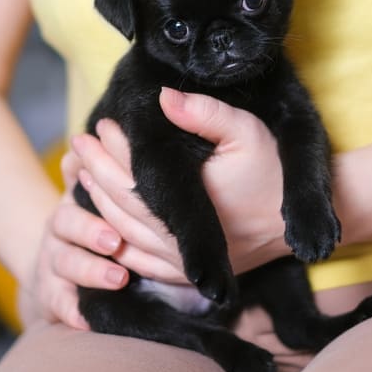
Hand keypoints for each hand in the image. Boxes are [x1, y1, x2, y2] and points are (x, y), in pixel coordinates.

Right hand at [18, 142, 187, 329]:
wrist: (53, 269)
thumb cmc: (88, 227)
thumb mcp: (90, 197)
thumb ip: (92, 171)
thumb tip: (82, 144)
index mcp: (70, 209)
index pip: (73, 204)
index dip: (92, 212)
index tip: (116, 223)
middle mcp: (57, 237)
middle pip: (66, 230)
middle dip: (91, 235)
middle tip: (117, 243)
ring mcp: (52, 268)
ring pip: (64, 268)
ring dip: (91, 273)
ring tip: (120, 279)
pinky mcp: (52, 299)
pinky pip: (59, 307)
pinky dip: (71, 313)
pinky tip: (88, 320)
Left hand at [70, 88, 288, 278]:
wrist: (291, 221)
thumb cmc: (270, 170)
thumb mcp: (246, 132)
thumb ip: (205, 112)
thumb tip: (163, 96)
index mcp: (191, 208)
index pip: (136, 177)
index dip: (114, 150)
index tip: (103, 125)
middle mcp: (179, 244)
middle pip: (120, 205)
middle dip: (97, 169)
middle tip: (80, 143)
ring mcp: (176, 264)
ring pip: (119, 233)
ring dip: (98, 200)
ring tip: (84, 170)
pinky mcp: (177, 275)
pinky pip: (131, 258)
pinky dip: (110, 234)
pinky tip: (100, 211)